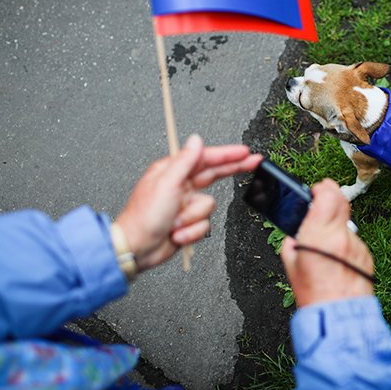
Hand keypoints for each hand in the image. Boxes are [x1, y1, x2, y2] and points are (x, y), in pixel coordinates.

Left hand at [115, 134, 261, 271]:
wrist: (136, 249)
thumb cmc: (143, 217)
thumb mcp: (166, 183)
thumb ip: (184, 161)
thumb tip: (195, 140)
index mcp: (172, 171)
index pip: (206, 158)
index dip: (227, 154)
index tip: (245, 152)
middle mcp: (180, 186)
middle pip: (214, 175)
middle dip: (232, 170)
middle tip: (254, 162)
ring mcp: (184, 206)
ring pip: (208, 206)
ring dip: (193, 218)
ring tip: (175, 221)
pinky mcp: (187, 223)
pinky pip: (204, 224)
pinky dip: (191, 231)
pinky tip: (175, 232)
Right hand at [280, 179, 373, 306]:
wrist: (337, 316)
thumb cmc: (313, 293)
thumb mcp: (291, 263)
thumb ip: (293, 240)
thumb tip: (297, 230)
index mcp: (319, 234)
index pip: (328, 194)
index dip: (322, 188)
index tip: (316, 190)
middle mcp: (341, 235)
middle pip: (342, 200)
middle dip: (331, 194)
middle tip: (322, 199)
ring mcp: (356, 245)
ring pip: (347, 223)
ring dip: (337, 223)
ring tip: (326, 241)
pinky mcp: (366, 255)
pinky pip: (354, 241)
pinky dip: (345, 243)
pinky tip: (337, 259)